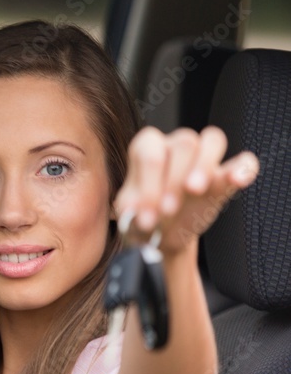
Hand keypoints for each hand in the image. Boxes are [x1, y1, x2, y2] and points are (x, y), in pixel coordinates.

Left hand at [113, 126, 258, 255]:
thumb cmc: (143, 217)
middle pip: (183, 144)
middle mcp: (175, 144)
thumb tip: (136, 215)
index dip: (148, 183)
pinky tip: (238, 180)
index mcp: (146, 147)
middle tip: (167, 210)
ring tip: (195, 190)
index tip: (146, 216)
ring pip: (212, 140)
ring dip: (204, 165)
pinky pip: (244, 162)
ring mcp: (204, 157)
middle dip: (174, 180)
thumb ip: (132, 214)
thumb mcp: (130, 216)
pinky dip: (244, 168)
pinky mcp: (226, 175)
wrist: (162, 234)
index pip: (150, 153)